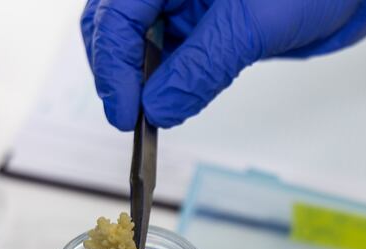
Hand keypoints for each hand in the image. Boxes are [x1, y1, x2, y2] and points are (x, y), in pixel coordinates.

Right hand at [81, 0, 365, 129]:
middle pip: (115, 24)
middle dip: (118, 71)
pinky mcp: (200, 21)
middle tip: (132, 118)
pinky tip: (171, 101)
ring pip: (137, 40)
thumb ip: (200, 68)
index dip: (114, 66)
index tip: (126, 113)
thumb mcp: (251, 26)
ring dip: (139, 80)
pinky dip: (165, 79)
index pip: (116, 14)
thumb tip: (158, 108)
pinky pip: (168, 51)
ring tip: (149, 117)